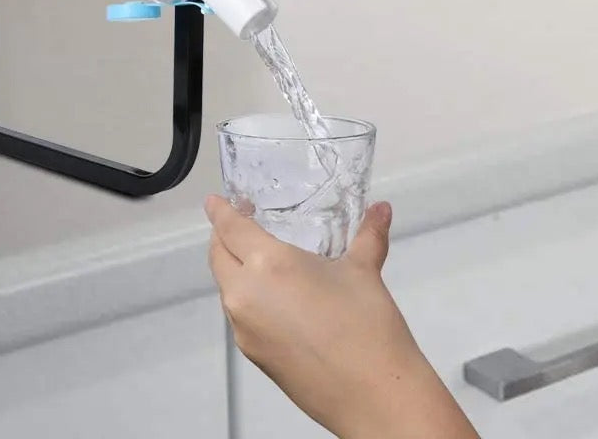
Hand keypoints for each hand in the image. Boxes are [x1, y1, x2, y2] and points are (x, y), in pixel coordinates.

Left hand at [206, 196, 478, 438]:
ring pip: (226, 288)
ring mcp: (245, 329)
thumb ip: (368, 235)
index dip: (221, 211)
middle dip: (223, 237)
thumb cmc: (366, 326)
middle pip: (218, 257)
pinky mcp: (253, 355)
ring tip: (261, 260)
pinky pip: (240, 316)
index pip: (229, 228)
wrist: (373, 396)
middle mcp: (245, 295)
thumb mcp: (364, 271)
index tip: (215, 201)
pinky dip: (247, 299)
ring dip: (234, 269)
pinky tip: (275, 300)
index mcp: (267, 264)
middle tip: (241, 224)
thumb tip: (381, 209)